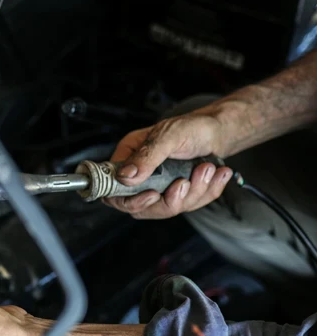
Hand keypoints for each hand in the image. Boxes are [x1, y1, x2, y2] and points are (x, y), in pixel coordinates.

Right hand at [105, 111, 234, 218]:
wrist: (220, 131)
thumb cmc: (193, 126)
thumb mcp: (169, 136)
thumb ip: (146, 157)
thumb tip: (125, 177)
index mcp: (129, 157)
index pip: (114, 191)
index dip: (130, 200)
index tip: (153, 194)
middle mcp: (141, 175)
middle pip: (142, 208)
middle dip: (171, 199)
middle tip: (185, 181)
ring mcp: (159, 186)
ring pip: (168, 208)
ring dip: (195, 191)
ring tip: (207, 168)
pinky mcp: (179, 194)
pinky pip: (189, 206)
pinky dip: (207, 192)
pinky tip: (216, 174)